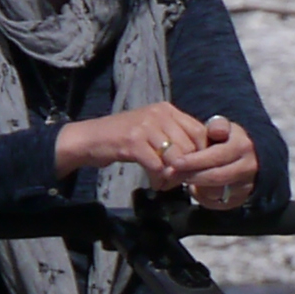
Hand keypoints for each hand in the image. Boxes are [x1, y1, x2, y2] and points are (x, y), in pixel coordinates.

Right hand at [50, 102, 220, 188]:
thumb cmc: (125, 138)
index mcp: (167, 110)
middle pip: (190, 147)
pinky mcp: (133, 141)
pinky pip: (157, 166)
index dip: (202, 154)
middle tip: (178, 181)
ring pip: (176, 157)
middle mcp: (159, 114)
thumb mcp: (154, 130)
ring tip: (166, 183)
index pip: (200, 131)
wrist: (90, 138)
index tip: (196, 169)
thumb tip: (204, 157)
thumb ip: (176, 138)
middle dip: (187, 169)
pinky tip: (154, 183)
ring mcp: (145, 126)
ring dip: (173, 177)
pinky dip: (158, 179)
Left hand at [166, 115, 263, 207]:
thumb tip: (215, 130)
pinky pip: (219, 203)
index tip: (175, 162)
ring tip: (180, 179)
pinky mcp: (241, 198)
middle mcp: (248, 167)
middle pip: (216, 177)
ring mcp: (246, 185)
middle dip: (191, 176)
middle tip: (170, 174)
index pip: (216, 157)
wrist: (250, 156)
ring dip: (196, 187)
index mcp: (242, 147)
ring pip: (218, 192)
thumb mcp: (224, 127)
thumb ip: (217, 125)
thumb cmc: (228, 139)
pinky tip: (195, 188)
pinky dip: (204, 197)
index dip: (194, 161)